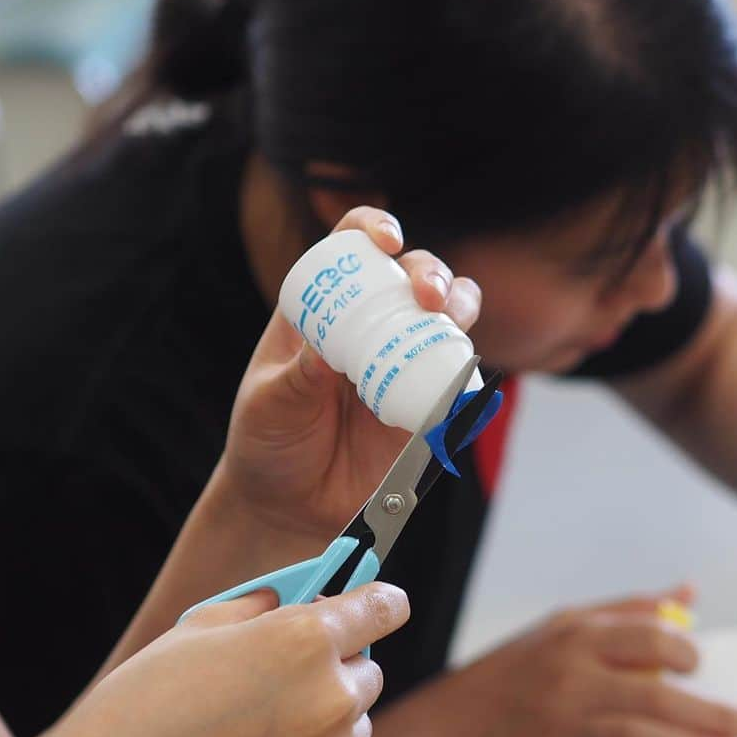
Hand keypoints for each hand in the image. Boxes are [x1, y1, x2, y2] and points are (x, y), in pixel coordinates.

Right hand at [18, 583, 408, 736]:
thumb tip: (291, 600)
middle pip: (368, 667)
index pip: (383, 607)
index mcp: (303, 639)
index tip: (379, 602)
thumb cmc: (146, 702)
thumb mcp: (200, 627)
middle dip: (336, 661)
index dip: (379, 600)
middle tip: (284, 668)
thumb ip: (261, 608)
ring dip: (327, 712)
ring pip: (355, 720)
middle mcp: (330, 698)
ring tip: (260, 722)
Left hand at [224, 206, 481, 536]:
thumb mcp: (270, 404)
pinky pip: (458, 378)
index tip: (387, 240)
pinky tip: (462, 380)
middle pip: (411, 274)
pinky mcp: (425, 403)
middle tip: (427, 295)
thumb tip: (328, 349)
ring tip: (452, 321)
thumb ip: (297, 378)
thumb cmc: (267, 441)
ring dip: (460, 306)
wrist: (288, 506)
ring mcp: (401, 361)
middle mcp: (367, 325)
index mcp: (321, 309)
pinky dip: (468, 371)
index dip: (371, 230)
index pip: (350, 249)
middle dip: (429, 272)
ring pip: (447, 316)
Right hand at [422, 585, 736, 736]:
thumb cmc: (510, 677)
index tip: (706, 666)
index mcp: (570, 639)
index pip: (646, 637)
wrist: (447, 732)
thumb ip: (625, 612)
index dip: (687, 652)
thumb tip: (687, 594)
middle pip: (655, 694)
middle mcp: (567, 680)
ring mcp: (561, 729)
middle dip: (714, 714)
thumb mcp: (557, 630)